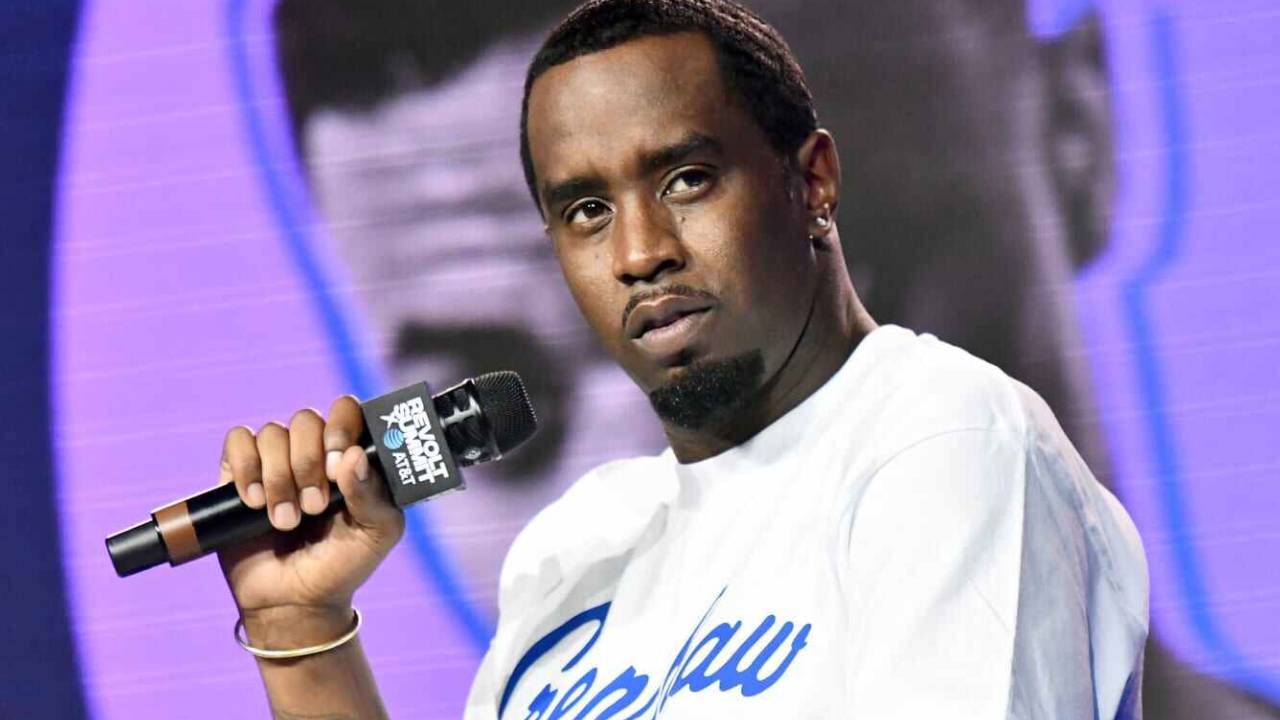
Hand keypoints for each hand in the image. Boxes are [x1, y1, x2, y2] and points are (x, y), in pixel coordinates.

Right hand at [216, 395, 404, 628]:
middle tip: (314, 507)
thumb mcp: (377, 533)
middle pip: (306, 420)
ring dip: (278, 479)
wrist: (295, 602)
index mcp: (351, 456)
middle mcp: (314, 451)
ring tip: (285, 521)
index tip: (338, 464)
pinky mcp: (239, 474)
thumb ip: (373, 494)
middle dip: (308, 464)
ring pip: (272, 433)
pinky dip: (245, 470)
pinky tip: (254, 503)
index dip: (341, 427)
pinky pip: (237, 442)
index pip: (347, 410)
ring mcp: (276, 460)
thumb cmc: (343, 564)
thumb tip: (353, 456)